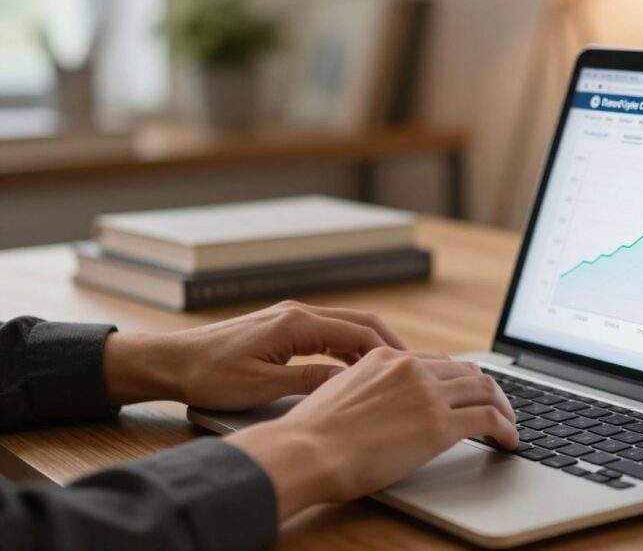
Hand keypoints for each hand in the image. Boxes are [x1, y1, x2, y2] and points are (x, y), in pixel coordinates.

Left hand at [102, 301, 405, 408]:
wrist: (170, 362)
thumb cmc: (209, 376)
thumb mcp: (263, 387)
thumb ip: (310, 381)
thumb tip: (349, 383)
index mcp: (297, 324)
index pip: (359, 333)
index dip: (390, 352)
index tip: (412, 370)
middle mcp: (297, 313)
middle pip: (359, 322)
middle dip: (389, 345)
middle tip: (414, 368)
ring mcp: (289, 318)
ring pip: (344, 327)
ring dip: (369, 347)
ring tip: (390, 373)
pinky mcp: (281, 327)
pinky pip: (327, 333)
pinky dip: (347, 348)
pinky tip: (354, 369)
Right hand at [225, 347, 518, 519]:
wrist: (306, 450)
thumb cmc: (312, 435)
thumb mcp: (340, 393)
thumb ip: (368, 390)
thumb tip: (381, 406)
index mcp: (385, 357)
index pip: (437, 362)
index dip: (458, 380)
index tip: (467, 394)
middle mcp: (410, 368)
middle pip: (467, 372)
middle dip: (486, 390)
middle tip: (496, 409)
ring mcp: (427, 394)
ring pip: (485, 391)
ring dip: (503, 408)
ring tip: (509, 425)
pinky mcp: (439, 424)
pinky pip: (488, 420)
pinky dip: (506, 429)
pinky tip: (509, 442)